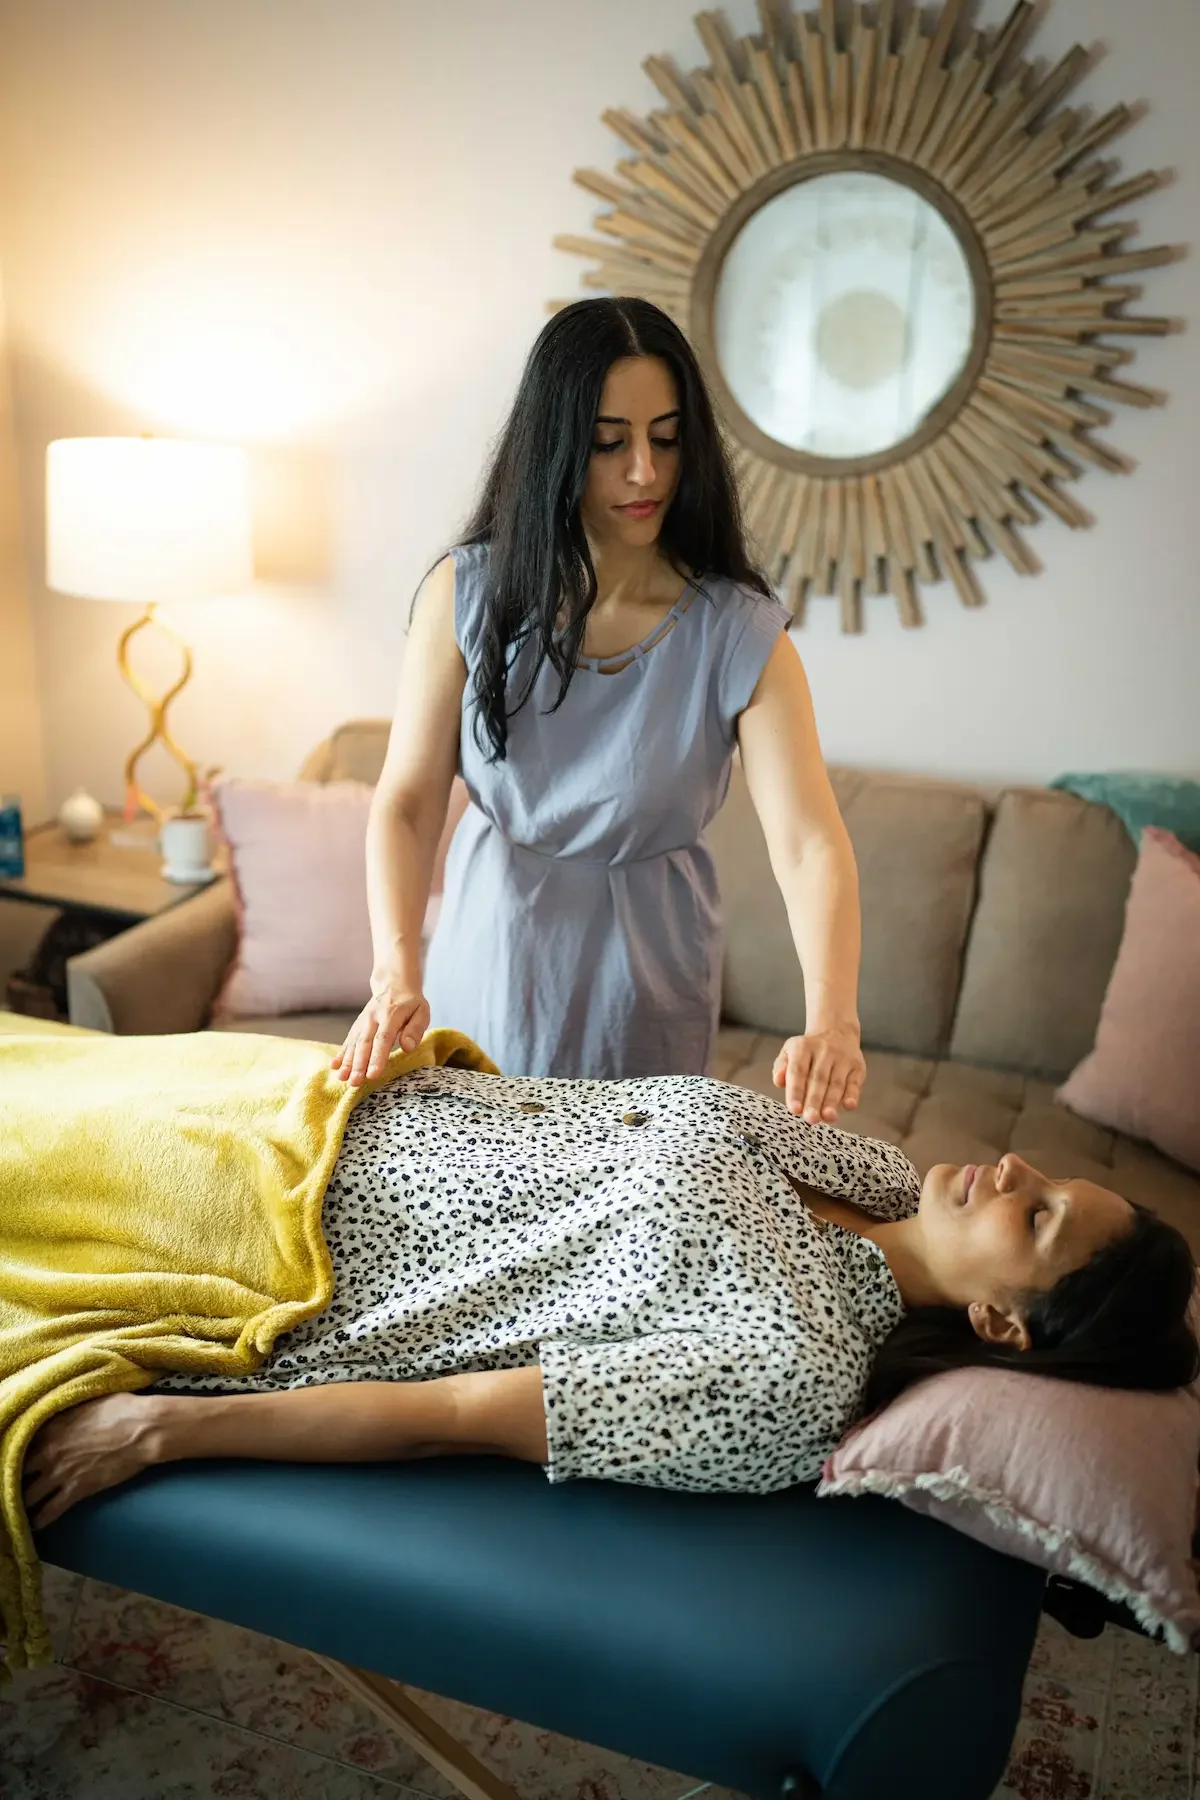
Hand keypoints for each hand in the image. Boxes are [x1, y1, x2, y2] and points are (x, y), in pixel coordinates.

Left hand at [24, 1393, 164, 1529]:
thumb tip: (64, 1410)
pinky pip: (50, 1511)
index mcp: (51, 1427)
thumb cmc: (123, 1408)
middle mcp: (48, 1452)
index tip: (20, 1458)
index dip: (20, 1452)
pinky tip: (36, 1525)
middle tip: (18, 1484)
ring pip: (29, 1495)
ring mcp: (60, 1473)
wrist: (144, 1429)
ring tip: (22, 1508)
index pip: (21, 1444)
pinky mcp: (76, 1490)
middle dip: (17, 1479)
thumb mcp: (90, 1400)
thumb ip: (69, 1410)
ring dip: (25, 1502)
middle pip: (19, 1472)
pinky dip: (41, 1520)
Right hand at [332, 979, 428, 1084]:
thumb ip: (415, 1029)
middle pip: (365, 1043)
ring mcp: (363, 1021)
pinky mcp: (357, 1026)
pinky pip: (348, 1040)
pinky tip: (334, 1066)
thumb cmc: (411, 1003)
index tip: (373, 1074)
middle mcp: (373, 1018)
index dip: (377, 1057)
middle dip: (358, 1064)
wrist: (394, 984)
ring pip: (354, 1043)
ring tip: (342, 1078)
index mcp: (391, 1014)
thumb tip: (407, 1047)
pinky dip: (341, 1053)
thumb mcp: (422, 1011)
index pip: (383, 1038)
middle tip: (355, 1082)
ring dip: (347, 1062)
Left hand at [773, 1022, 864, 1122]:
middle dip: (814, 1100)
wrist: (836, 1031)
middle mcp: (824, 1051)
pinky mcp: (857, 1066)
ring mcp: (842, 1058)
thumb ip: (781, 1067)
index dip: (796, 1091)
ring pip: (836, 1082)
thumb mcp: (790, 1051)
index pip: (798, 1070)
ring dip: (832, 1101)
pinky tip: (849, 1106)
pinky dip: (852, 1094)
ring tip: (827, 1117)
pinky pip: (855, 1081)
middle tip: (811, 1118)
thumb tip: (778, 1081)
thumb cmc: (808, 1050)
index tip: (794, 1109)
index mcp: (803, 1047)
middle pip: (818, 1079)